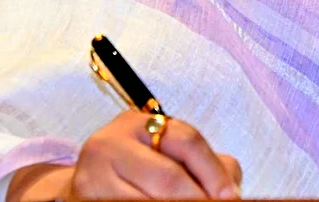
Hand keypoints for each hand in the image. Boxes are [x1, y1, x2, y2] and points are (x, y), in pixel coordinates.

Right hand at [7, 111, 242, 199]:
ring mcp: (92, 178)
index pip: (186, 141)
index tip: (230, 196)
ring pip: (149, 201)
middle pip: (168, 178)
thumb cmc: (139, 169)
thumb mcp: (168, 154)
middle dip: (198, 198)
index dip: (214, 172)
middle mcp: (109, 145)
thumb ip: (207, 163)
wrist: (88, 186)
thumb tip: (230, 189)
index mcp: (136, 123)